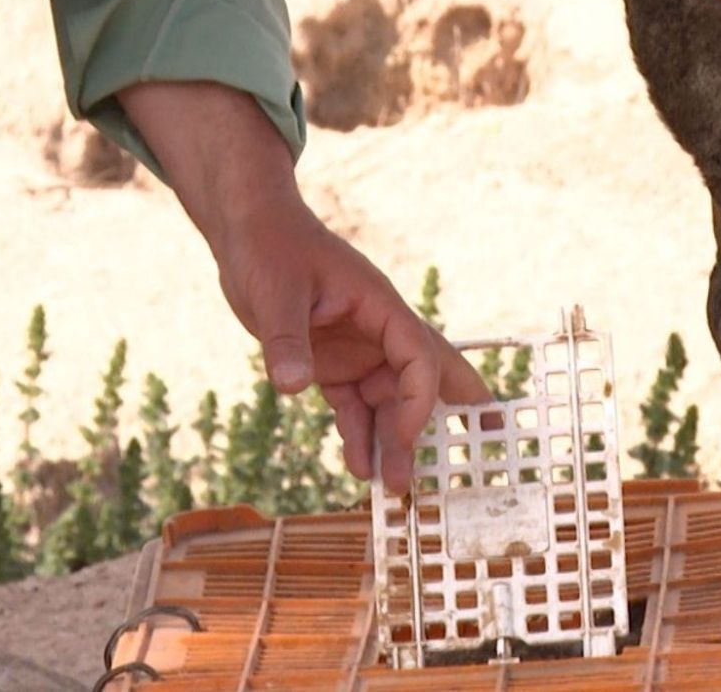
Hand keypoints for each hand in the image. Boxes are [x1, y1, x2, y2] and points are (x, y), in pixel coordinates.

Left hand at [119, 81, 490, 490]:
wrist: (248, 232)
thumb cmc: (269, 246)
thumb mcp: (274, 293)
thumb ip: (285, 340)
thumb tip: (291, 387)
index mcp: (379, 306)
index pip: (417, 356)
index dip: (419, 399)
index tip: (406, 437)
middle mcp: (377, 331)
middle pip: (422, 378)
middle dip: (440, 418)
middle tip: (472, 452)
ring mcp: (358, 349)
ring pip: (387, 401)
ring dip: (392, 441)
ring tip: (394, 488)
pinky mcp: (332, 363)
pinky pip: (354, 405)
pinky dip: (359, 435)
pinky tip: (359, 467)